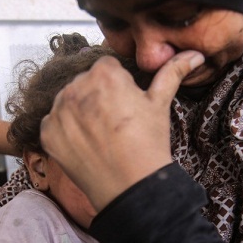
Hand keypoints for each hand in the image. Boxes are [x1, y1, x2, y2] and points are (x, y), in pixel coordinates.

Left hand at [40, 50, 203, 217]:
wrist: (130, 188)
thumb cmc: (148, 144)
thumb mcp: (160, 104)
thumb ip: (172, 72)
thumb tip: (195, 54)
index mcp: (104, 73)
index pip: (106, 67)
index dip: (118, 86)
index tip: (125, 105)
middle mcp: (76, 87)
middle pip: (85, 82)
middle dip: (97, 97)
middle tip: (115, 122)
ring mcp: (58, 111)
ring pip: (68, 101)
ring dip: (79, 112)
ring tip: (101, 134)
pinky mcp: (47, 133)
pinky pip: (54, 123)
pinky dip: (66, 132)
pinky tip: (85, 144)